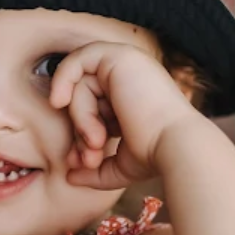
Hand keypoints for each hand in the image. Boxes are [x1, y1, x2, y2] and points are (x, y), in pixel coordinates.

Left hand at [49, 42, 200, 188]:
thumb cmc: (155, 155)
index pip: (94, 107)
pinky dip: (62, 80)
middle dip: (80, 130)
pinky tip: (59, 102)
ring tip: (96, 142)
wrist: (175, 146)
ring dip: (81, 118)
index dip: (82, 134)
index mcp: (133, 96)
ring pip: (81, 86)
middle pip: (84, 96)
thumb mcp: (119, 165)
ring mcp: (127, 64)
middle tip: (89, 158)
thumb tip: (70, 177)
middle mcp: (131, 77)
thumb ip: (94, 169)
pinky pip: (76, 60)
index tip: (85, 163)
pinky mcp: (119, 57)